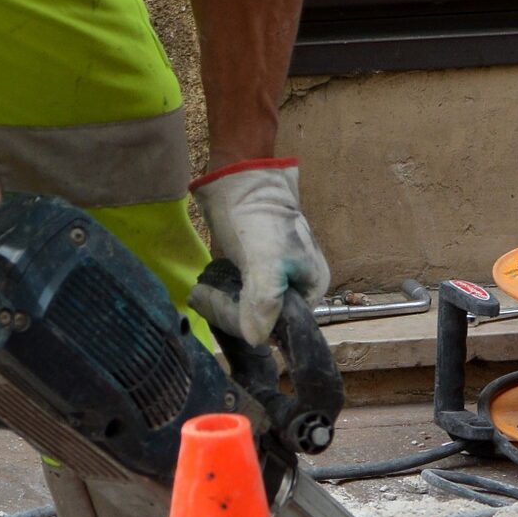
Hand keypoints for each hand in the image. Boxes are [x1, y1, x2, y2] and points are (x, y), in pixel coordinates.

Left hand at [188, 159, 329, 345]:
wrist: (239, 177)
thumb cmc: (257, 218)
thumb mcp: (265, 262)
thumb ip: (265, 302)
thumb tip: (256, 339)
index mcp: (314, 285)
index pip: (283, 325)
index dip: (254, 323)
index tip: (227, 309)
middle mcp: (299, 284)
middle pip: (265, 317)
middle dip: (234, 312)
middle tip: (206, 298)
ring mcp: (277, 275)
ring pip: (250, 307)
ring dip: (225, 305)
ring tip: (203, 293)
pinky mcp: (255, 266)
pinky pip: (240, 293)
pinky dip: (223, 294)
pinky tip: (207, 289)